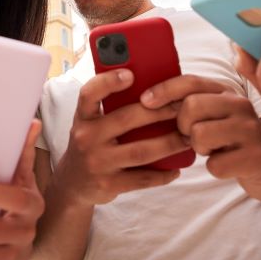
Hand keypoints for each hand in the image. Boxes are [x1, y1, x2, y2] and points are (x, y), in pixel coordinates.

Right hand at [52, 69, 186, 207]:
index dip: (108, 82)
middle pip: (126, 119)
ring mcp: (97, 162)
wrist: (73, 184)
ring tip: (187, 138)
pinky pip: (142, 178)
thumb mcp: (90, 123)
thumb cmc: (90, 144)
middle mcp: (86, 137)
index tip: (130, 74)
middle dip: (159, 112)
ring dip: (169, 144)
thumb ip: (110, 108)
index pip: (89, 93)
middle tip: (182, 107)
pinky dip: (163, 174)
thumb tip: (151, 89)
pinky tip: (176, 168)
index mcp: (83, 117)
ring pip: (140, 151)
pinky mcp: (108, 184)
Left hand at [140, 74, 260, 199]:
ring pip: (200, 135)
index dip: (164, 89)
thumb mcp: (213, 116)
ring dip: (200, 149)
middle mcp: (241, 104)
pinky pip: (215, 165)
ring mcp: (252, 130)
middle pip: (190, 107)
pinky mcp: (258, 157)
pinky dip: (215, 168)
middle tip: (195, 136)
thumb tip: (146, 99)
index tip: (144, 101)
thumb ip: (189, 103)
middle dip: (184, 127)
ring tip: (215, 148)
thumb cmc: (230, 142)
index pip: (190, 81)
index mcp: (226, 91)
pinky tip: (228, 164)